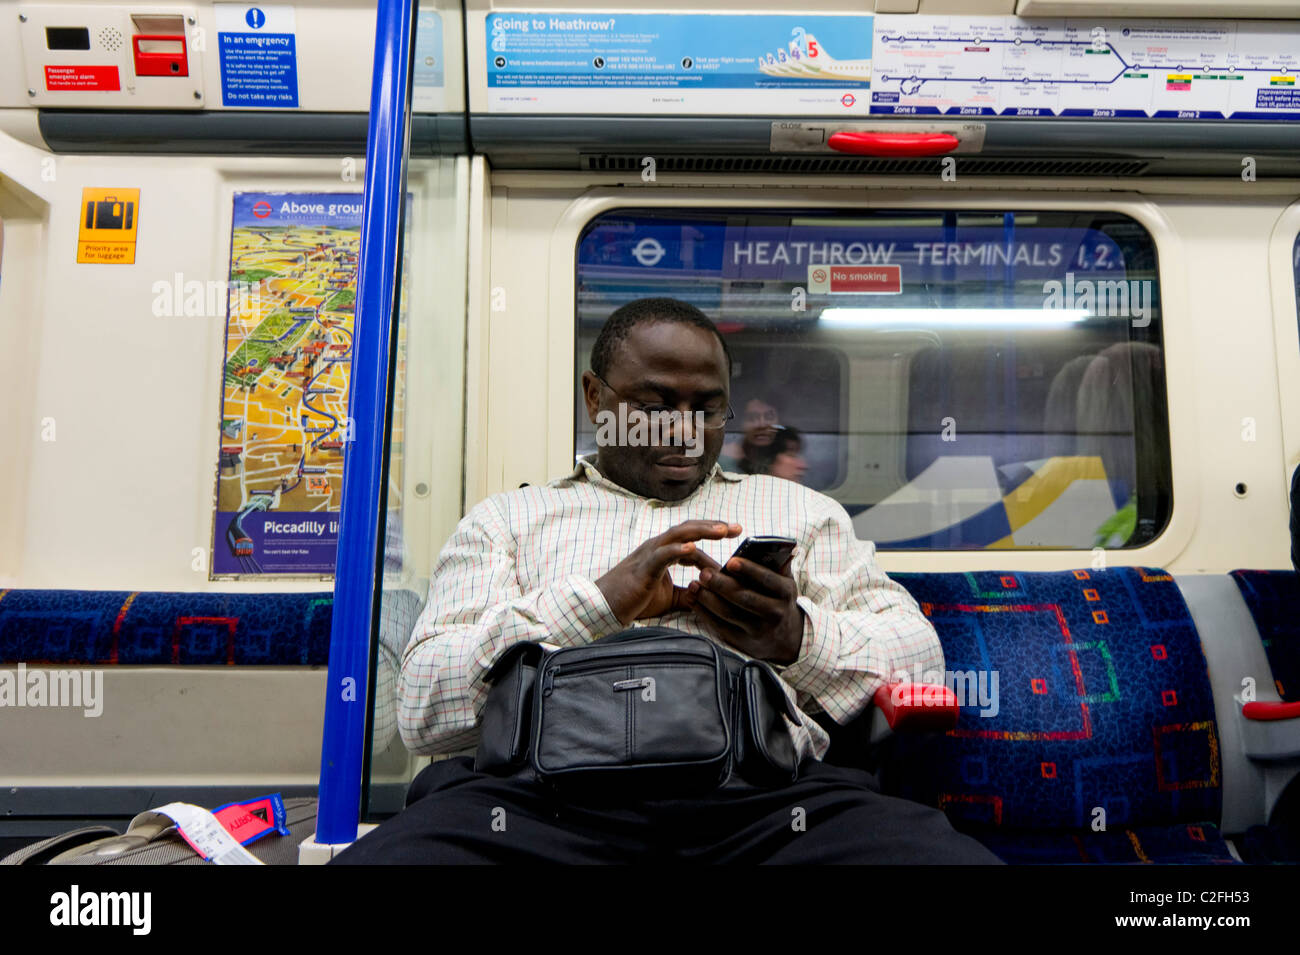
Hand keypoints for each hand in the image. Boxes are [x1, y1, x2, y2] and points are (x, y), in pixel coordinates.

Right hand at [596, 521, 740, 625]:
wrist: (604, 606)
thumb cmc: (633, 599)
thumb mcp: (668, 598)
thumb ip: (687, 594)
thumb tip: (707, 595)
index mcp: (663, 552)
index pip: (693, 540)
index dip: (714, 539)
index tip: (736, 539)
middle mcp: (658, 547)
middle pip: (689, 529)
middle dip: (714, 526)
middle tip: (738, 528)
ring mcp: (650, 554)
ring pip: (678, 535)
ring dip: (702, 531)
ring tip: (723, 530)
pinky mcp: (644, 568)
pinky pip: (662, 554)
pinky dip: (678, 549)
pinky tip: (693, 548)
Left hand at [686, 554, 804, 664]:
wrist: (785, 638)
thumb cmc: (778, 598)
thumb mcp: (784, 582)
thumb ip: (779, 563)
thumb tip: (773, 544)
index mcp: (785, 593)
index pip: (767, 579)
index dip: (749, 570)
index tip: (730, 561)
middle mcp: (774, 613)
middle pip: (744, 598)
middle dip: (721, 585)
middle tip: (703, 573)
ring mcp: (757, 630)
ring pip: (728, 614)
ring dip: (708, 599)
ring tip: (694, 585)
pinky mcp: (741, 642)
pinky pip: (719, 626)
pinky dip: (704, 612)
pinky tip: (693, 599)